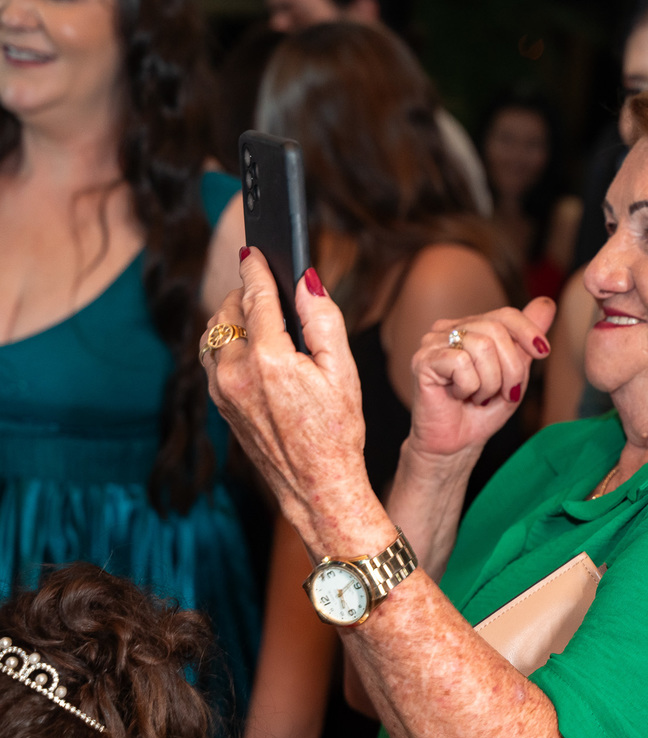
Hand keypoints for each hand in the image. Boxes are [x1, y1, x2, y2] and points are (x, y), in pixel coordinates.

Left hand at [203, 250, 380, 546]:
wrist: (318, 487)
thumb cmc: (338, 431)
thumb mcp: (344, 372)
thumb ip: (324, 319)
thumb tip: (306, 279)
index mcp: (270, 360)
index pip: (256, 297)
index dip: (257, 268)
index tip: (254, 249)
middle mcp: (236, 373)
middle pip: (228, 311)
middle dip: (246, 292)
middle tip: (268, 282)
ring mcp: (221, 391)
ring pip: (214, 334)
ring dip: (232, 316)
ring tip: (258, 310)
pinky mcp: (218, 405)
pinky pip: (212, 358)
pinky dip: (226, 342)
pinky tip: (250, 343)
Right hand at [408, 298, 555, 458]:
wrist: (457, 443)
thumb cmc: (483, 410)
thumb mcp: (515, 373)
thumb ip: (526, 339)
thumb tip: (547, 303)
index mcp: (471, 327)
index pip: (505, 315)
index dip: (528, 331)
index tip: (543, 353)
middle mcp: (449, 328)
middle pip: (496, 330)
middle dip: (511, 368)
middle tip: (504, 393)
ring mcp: (433, 342)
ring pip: (481, 347)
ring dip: (490, 382)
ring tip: (478, 397)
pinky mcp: (422, 360)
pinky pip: (461, 363)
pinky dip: (469, 387)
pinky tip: (458, 396)